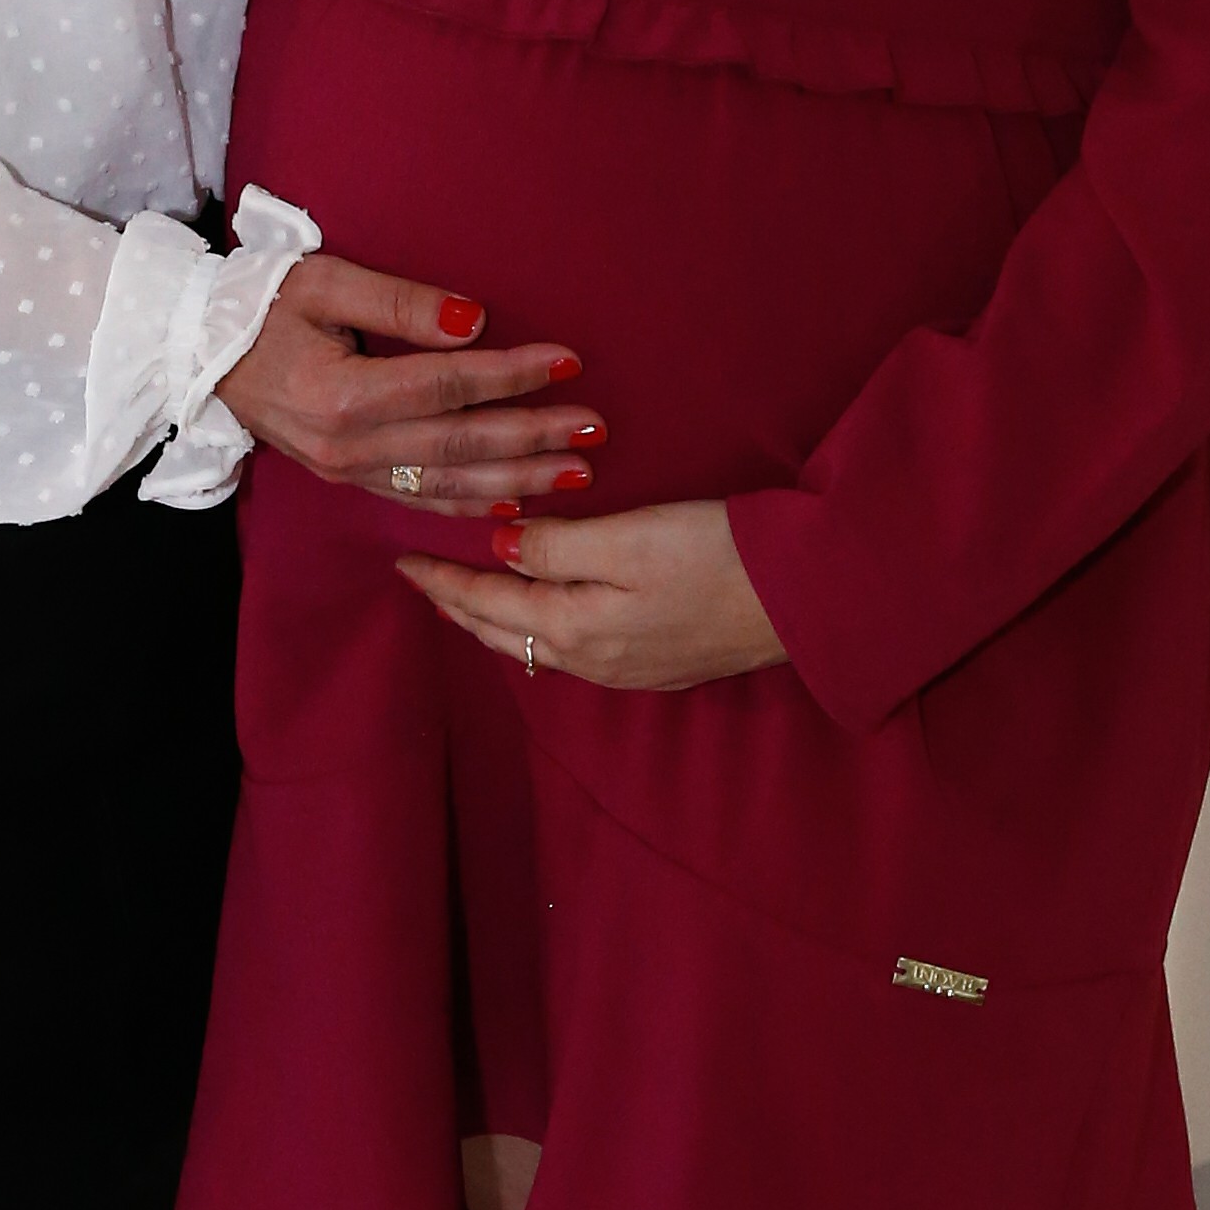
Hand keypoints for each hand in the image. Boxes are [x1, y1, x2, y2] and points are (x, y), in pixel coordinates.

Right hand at [219, 254, 600, 516]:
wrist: (197, 351)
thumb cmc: (262, 304)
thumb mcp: (324, 282)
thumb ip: (400, 304)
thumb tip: (475, 322)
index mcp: (344, 393)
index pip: (448, 385)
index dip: (513, 374)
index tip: (568, 361)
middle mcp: (348, 445)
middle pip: (461, 445)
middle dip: (534, 437)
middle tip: (595, 429)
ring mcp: (346, 470)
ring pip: (449, 486)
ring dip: (518, 482)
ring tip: (577, 473)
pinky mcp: (346, 480)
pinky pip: (420, 502)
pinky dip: (473, 509)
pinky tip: (517, 508)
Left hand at [402, 499, 787, 694]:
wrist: (808, 599)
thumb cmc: (718, 557)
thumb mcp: (627, 538)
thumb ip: (555, 546)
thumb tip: (497, 547)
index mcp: (575, 630)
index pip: (487, 602)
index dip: (441, 579)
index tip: (402, 559)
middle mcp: (594, 662)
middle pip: (504, 633)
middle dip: (459, 605)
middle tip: (424, 581)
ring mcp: (629, 671)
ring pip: (538, 647)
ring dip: (498, 621)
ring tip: (471, 599)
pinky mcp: (662, 666)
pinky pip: (576, 652)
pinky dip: (541, 630)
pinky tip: (547, 619)